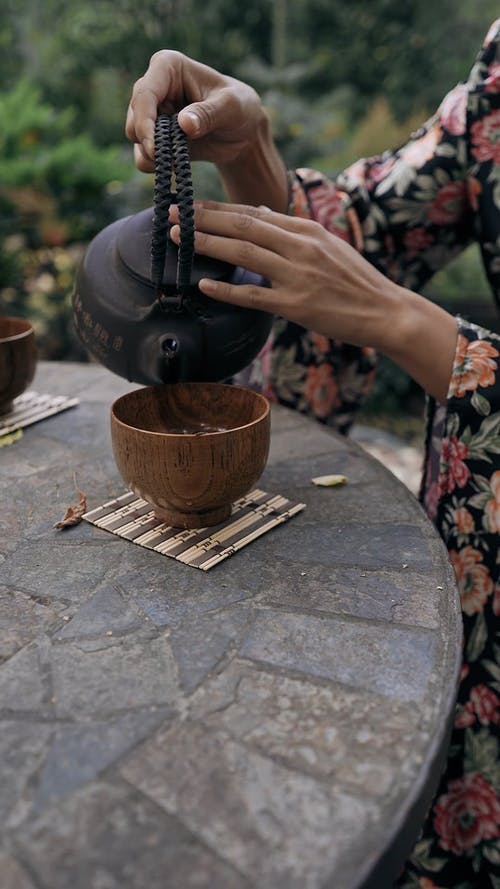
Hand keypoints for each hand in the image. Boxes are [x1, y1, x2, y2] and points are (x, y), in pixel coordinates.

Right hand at [126, 52, 265, 169]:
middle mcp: (153, 87)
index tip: (155, 149)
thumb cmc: (239, 107)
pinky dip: (156, 166)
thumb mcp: (231, 107)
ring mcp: (151, 113)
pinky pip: (142, 157)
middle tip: (173, 156)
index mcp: (167, 67)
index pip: (144, 95)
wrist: (242, 130)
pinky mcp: (154, 137)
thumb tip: (184, 124)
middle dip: (149, 142)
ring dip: (154, 155)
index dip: (145, 124)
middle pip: (134, 119)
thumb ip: (209, 114)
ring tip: (182, 155)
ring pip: (134, 139)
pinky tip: (176, 164)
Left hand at [169, 200, 457, 401]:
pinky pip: (253, 295)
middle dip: (202, 219)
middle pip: (242, 226)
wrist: (385, 311)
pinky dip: (226, 289)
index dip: (218, 208)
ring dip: (206, 244)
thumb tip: (262, 212)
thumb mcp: (327, 245)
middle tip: (170, 213)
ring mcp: (297, 275)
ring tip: (178, 239)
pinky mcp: (296, 305)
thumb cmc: (355, 280)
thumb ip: (293, 230)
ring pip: (242, 253)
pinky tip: (203, 285)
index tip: (190, 204)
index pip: (253, 212)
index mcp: (306, 229)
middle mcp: (300, 246)